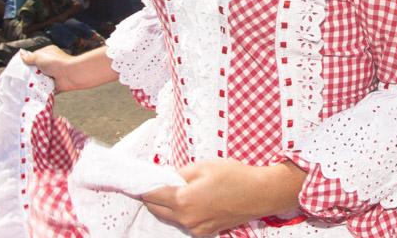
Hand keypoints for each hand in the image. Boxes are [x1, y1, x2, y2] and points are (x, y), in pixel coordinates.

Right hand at [19, 45, 79, 91]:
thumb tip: (21, 54)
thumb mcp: (39, 56)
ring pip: (39, 80)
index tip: (17, 68)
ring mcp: (52, 75)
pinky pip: (44, 89)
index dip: (26, 62)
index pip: (34, 57)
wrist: (70, 75)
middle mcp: (51, 64)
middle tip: (19, 79)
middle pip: (35, 70)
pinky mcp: (54, 85)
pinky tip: (30, 93)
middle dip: (28, 74)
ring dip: (33, 83)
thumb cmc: (55, 62)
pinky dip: (39, 91)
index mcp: (48, 54)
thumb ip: (29, 57)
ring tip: (23, 86)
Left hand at [142, 159, 304, 235]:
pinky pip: (185, 222)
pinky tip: (191, 199)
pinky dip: (182, 212)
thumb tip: (165, 176)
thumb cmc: (235, 176)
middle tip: (153, 182)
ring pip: (170, 217)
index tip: (135, 180)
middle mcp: (186, 219)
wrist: (260, 193)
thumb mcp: (205, 166)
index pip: (151, 195)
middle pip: (157, 209)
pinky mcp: (205, 232)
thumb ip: (180, 173)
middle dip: (152, 196)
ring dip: (167, 204)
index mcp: (183, 200)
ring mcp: (196, 228)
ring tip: (175, 189)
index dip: (142, 186)